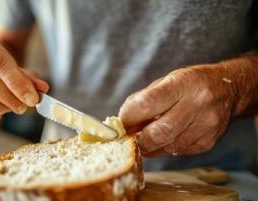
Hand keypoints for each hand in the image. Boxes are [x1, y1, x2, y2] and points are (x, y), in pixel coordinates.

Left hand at [119, 64, 238, 156]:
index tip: (120, 124)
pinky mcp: (208, 142)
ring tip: (144, 138)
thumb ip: (142, 101)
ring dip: (149, 146)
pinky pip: (177, 151)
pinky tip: (164, 138)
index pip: (146, 104)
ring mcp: (205, 126)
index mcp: (182, 84)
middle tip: (129, 138)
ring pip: (166, 146)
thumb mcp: (165, 82)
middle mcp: (197, 104)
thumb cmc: (189, 84)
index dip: (128, 117)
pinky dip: (164, 148)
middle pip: (157, 133)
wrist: (228, 89)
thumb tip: (121, 123)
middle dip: (137, 140)